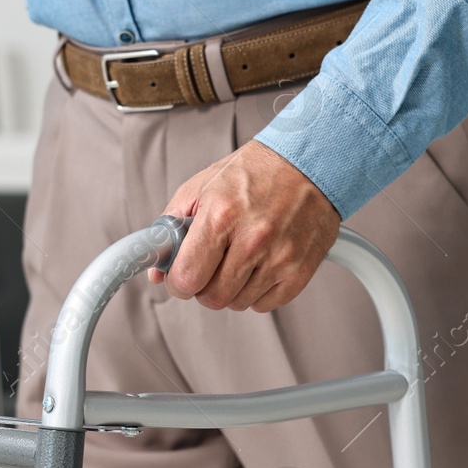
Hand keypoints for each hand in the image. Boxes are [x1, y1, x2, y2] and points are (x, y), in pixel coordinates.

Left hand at [149, 140, 340, 312]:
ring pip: (238, 303)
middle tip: (211, 264)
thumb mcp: (201, 187)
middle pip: (212, 298)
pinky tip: (260, 264)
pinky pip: (266, 304)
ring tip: (239, 257)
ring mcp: (280, 257)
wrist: (310, 163)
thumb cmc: (255, 173)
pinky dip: (258, 291)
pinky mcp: (300, 270)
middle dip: (204, 286)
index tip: (181, 274)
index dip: (178, 282)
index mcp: (221, 216)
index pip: (186, 278)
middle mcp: (253, 239)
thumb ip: (171, 228)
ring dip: (232, 288)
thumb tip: (156, 270)